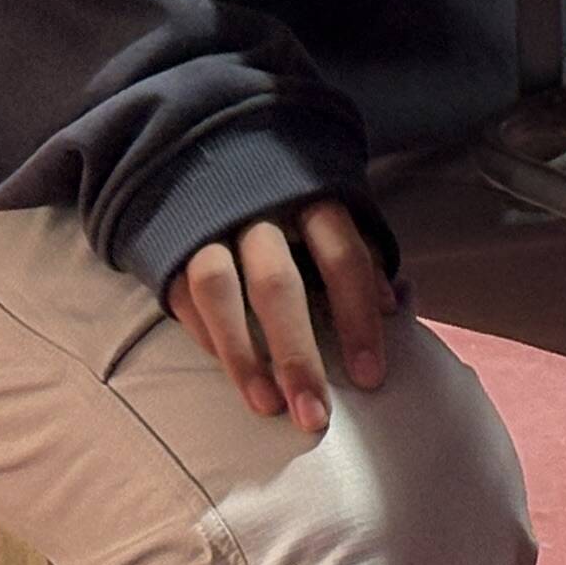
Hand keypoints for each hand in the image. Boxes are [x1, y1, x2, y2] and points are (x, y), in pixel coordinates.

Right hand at [165, 199, 390, 435]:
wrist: (209, 148)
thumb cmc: (288, 193)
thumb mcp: (328, 207)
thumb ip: (356, 254)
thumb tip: (394, 305)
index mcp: (310, 195)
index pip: (342, 258)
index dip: (358, 318)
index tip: (370, 377)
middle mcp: (258, 209)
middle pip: (277, 284)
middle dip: (297, 354)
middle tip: (315, 416)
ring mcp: (210, 225)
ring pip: (220, 291)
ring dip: (243, 355)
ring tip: (267, 406)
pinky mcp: (171, 246)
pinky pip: (185, 298)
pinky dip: (209, 339)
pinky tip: (236, 377)